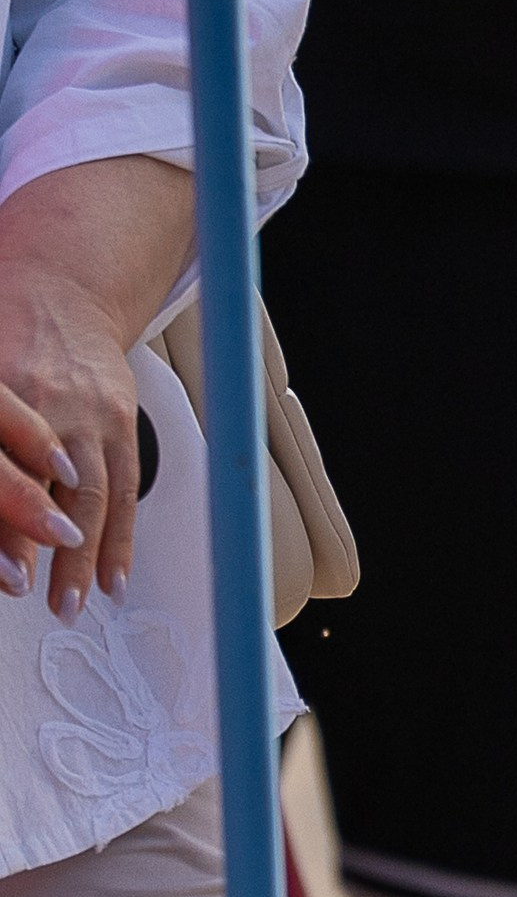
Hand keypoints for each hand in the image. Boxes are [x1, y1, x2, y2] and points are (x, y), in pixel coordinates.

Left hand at [0, 262, 144, 616]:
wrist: (55, 294)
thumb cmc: (1, 349)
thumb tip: (2, 540)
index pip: (2, 467)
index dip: (11, 518)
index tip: (12, 570)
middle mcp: (39, 402)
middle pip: (46, 482)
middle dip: (46, 541)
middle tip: (38, 594)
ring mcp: (84, 411)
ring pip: (90, 492)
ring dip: (84, 555)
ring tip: (73, 602)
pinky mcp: (118, 418)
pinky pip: (124, 486)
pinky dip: (120, 538)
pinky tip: (113, 578)